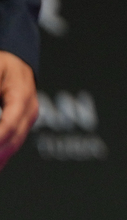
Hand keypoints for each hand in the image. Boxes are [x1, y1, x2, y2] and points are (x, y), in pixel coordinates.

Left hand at [0, 51, 38, 171]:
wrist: (17, 62)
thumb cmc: (3, 65)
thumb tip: (0, 116)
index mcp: (22, 96)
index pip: (9, 124)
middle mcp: (29, 109)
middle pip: (14, 138)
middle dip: (0, 151)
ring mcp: (28, 117)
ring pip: (15, 144)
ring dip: (2, 157)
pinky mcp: (23, 123)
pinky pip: (14, 142)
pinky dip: (4, 155)